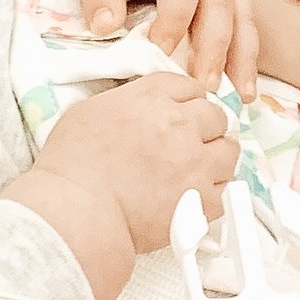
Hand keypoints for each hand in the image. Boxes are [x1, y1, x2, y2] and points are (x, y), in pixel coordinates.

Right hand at [7, 75, 236, 299]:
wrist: (77, 212)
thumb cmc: (71, 168)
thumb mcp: (87, 112)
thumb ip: (122, 103)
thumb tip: (134, 109)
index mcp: (151, 98)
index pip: (188, 87)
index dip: (186, 101)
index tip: (182, 112)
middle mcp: (179, 125)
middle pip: (215, 116)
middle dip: (204, 128)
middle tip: (189, 143)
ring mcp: (195, 163)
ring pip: (228, 152)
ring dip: (215, 159)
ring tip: (196, 170)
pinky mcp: (201, 200)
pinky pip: (222, 192)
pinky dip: (209, 196)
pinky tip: (191, 197)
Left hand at [70, 0, 259, 94]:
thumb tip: (105, 27)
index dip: (174, 20)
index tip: (159, 53)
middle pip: (219, 2)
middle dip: (214, 47)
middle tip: (204, 86)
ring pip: (241, 14)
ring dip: (241, 56)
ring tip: (240, 95)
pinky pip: (244, 22)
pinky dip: (246, 54)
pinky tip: (244, 85)